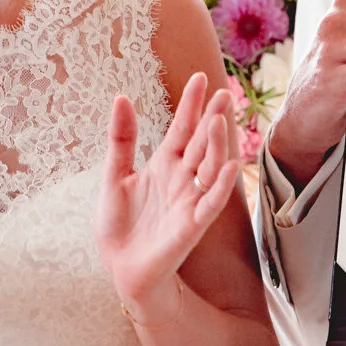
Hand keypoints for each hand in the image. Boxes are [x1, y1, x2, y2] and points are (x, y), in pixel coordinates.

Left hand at [95, 70, 239, 322]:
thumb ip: (121, 139)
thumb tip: (122, 97)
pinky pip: (209, 202)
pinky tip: (231, 166)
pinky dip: (220, 185)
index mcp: (164, 164)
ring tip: (218, 121)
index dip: (190, 105)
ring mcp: (189, 200)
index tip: (200, 79)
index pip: (182, 128)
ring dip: (216, 146)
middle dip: (212, 119)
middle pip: (201, 143)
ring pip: (209, 168)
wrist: (120, 267)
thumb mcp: (114, 176)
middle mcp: (181, 179)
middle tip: (223, 92)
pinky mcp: (191, 225)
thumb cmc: (120, 225)